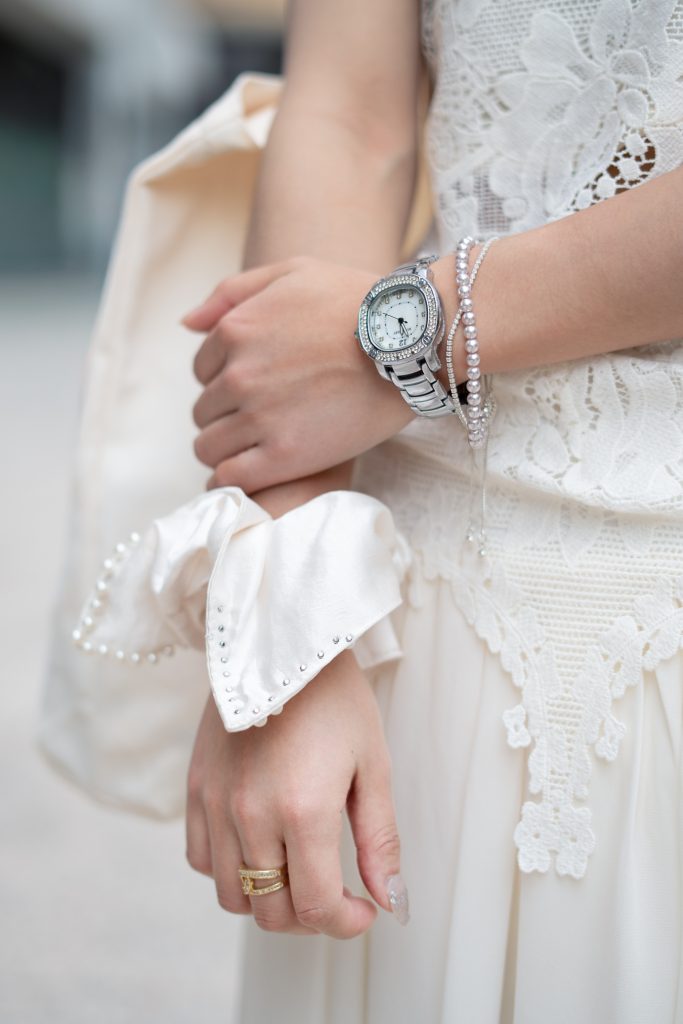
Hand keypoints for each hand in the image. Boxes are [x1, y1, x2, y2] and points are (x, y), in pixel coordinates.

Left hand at [183, 257, 413, 493]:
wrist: (414, 341)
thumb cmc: (359, 300)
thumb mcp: (294, 273)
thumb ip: (233, 293)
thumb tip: (187, 323)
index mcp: (236, 330)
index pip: (202, 370)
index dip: (226, 380)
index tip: (257, 387)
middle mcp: (239, 374)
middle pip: (204, 410)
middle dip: (227, 415)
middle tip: (264, 418)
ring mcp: (260, 417)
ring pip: (210, 447)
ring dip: (227, 449)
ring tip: (258, 449)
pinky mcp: (285, 456)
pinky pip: (233, 476)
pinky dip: (233, 479)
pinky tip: (252, 475)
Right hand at [185, 651, 406, 936]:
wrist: (280, 642)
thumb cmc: (335, 696)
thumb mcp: (373, 764)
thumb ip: (380, 839)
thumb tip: (390, 900)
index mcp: (303, 810)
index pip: (315, 906)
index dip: (345, 923)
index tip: (364, 911)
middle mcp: (250, 814)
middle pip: (271, 910)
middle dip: (310, 917)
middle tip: (336, 895)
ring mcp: (215, 802)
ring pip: (232, 894)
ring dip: (268, 899)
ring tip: (297, 873)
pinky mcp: (195, 787)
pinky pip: (201, 858)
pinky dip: (228, 869)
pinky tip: (258, 846)